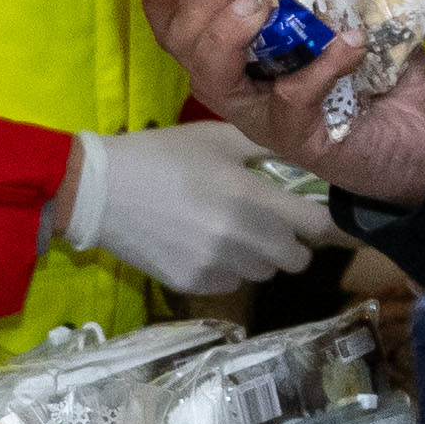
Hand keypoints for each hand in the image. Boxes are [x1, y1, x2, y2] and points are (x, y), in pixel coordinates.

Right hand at [65, 119, 328, 295]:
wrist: (100, 191)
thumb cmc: (160, 156)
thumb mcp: (215, 138)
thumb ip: (262, 149)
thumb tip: (299, 160)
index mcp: (253, 198)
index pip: (317, 225)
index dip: (325, 223)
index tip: (319, 218)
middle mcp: (243, 239)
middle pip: (296, 259)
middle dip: (291, 243)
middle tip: (271, 225)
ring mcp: (218, 266)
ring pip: (263, 274)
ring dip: (258, 258)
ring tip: (231, 233)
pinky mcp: (194, 285)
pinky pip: (230, 284)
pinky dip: (226, 269)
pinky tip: (202, 246)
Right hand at [139, 0, 424, 203]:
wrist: (424, 138)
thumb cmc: (375, 72)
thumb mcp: (347, 13)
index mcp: (236, 52)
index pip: (177, 25)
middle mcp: (237, 86)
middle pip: (183, 45)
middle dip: (207, 1)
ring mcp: (262, 117)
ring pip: (212, 77)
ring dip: (231, 31)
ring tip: (267, 3)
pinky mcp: (297, 140)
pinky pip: (291, 99)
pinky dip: (320, 65)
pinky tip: (351, 43)